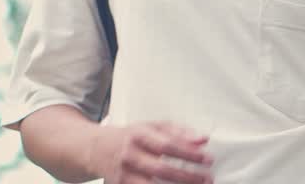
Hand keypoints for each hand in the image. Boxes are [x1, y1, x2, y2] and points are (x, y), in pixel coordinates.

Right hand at [99, 122, 213, 183]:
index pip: (168, 145)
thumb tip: (203, 139)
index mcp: (139, 135)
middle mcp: (130, 155)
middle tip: (208, 178)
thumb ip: (179, 132)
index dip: (189, 153)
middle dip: (188, 177)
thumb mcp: (152, 127)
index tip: (208, 159)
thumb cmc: (132, 136)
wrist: (96, 149)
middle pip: (162, 169)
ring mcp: (124, 175)